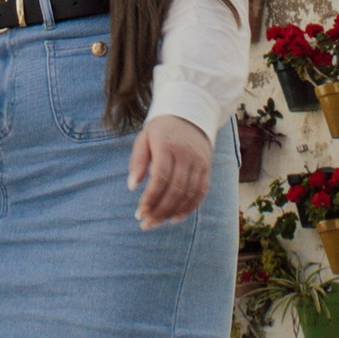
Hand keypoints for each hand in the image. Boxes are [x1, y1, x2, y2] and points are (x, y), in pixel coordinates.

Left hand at [127, 113, 211, 228]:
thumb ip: (137, 161)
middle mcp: (186, 155)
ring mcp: (198, 163)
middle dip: (160, 210)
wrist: (190, 114)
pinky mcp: (206, 169)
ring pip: (188, 194)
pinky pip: (200, 193)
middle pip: (175, 189)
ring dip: (172, 213)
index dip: (150, 197)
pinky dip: (189, 209)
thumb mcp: (144, 138)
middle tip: (146, 223)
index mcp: (167, 146)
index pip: (160, 177)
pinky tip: (174, 218)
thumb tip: (132, 186)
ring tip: (156, 222)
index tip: (140, 211)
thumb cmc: (161, 130)